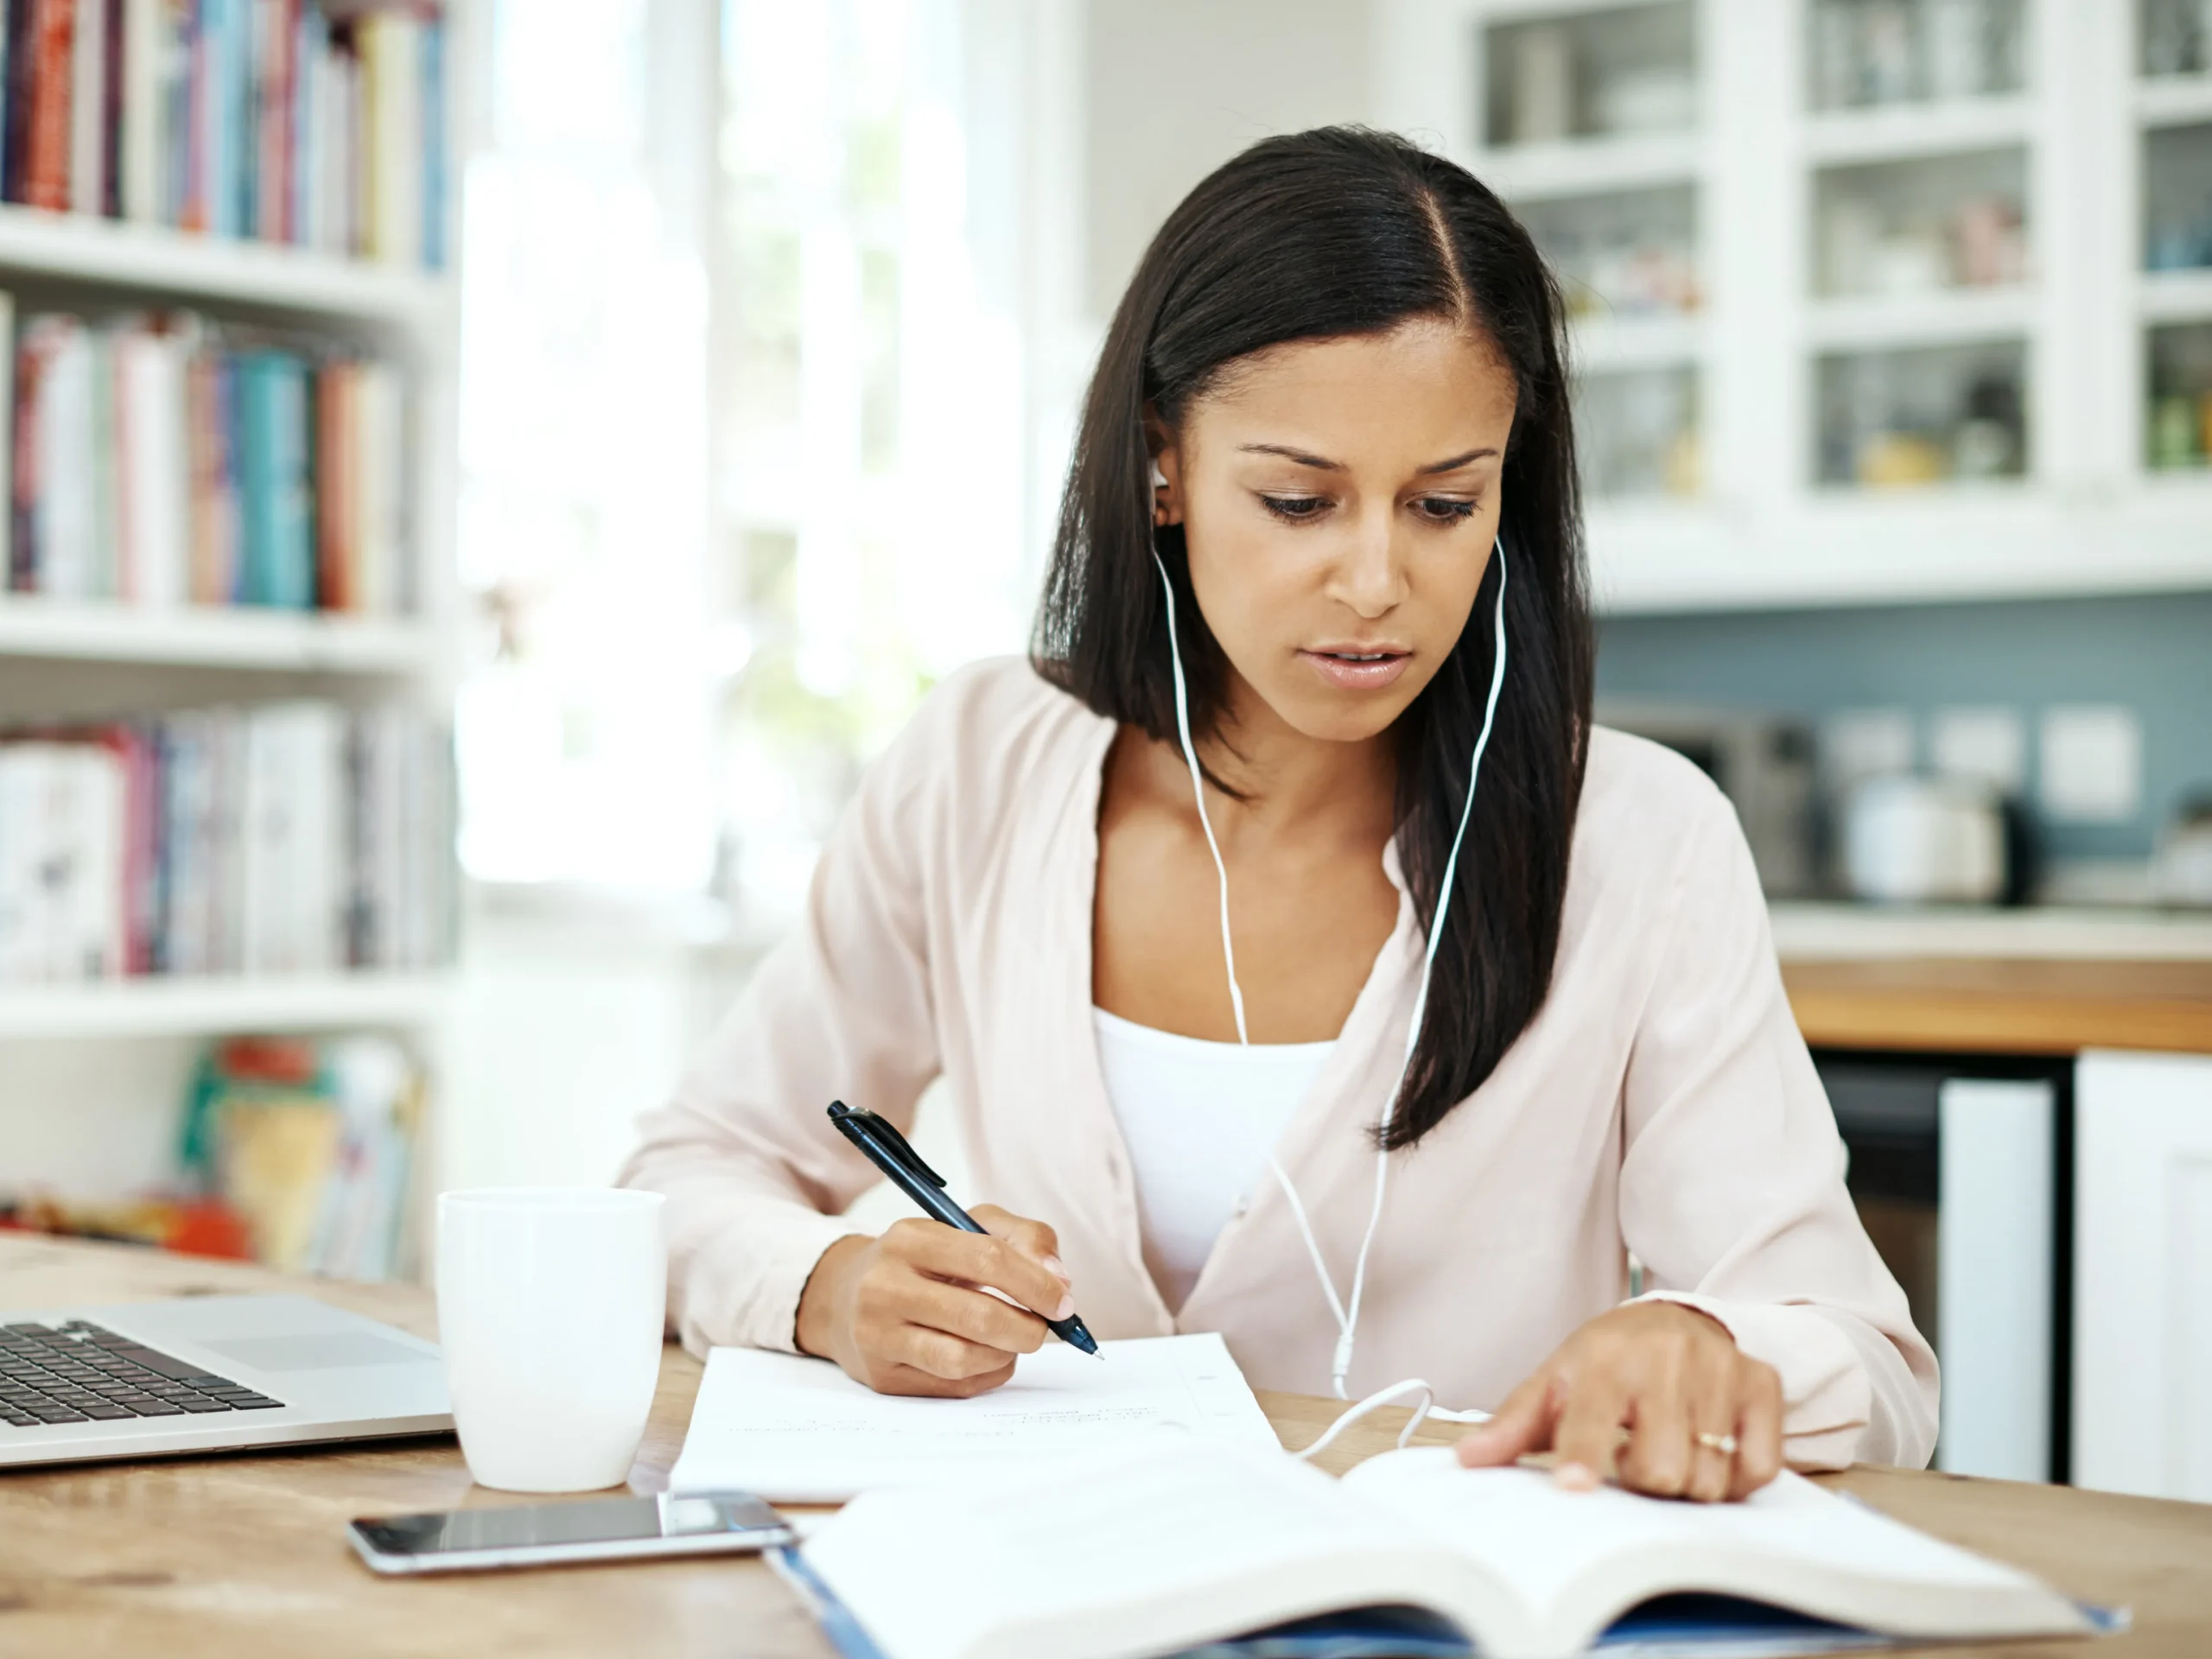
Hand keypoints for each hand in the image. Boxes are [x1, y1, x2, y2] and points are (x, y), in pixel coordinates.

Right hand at [794, 1204, 1074, 1397]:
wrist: (845, 1296)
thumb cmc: (922, 1261)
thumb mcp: (967, 1227)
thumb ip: (1023, 1239)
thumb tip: (1059, 1281)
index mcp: (910, 1238)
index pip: (988, 1260)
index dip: (1037, 1284)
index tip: (1063, 1302)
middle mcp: (885, 1286)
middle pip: (980, 1317)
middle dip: (1028, 1328)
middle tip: (1044, 1329)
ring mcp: (878, 1335)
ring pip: (964, 1359)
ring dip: (1005, 1355)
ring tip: (1010, 1341)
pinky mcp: (883, 1377)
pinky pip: (953, 1387)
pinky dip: (986, 1374)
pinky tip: (986, 1356)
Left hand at [1454, 1301, 1783, 1501]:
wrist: (1673, 1316)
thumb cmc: (1606, 1360)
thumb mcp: (1555, 1382)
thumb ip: (1513, 1424)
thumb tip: (1470, 1460)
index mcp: (1605, 1358)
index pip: (1592, 1418)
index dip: (1583, 1456)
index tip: (1574, 1487)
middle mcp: (1667, 1358)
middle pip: (1659, 1470)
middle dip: (1643, 1480)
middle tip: (1634, 1454)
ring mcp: (1720, 1369)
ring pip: (1708, 1477)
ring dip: (1687, 1482)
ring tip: (1669, 1447)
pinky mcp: (1762, 1383)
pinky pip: (1758, 1469)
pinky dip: (1734, 1478)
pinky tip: (1710, 1449)